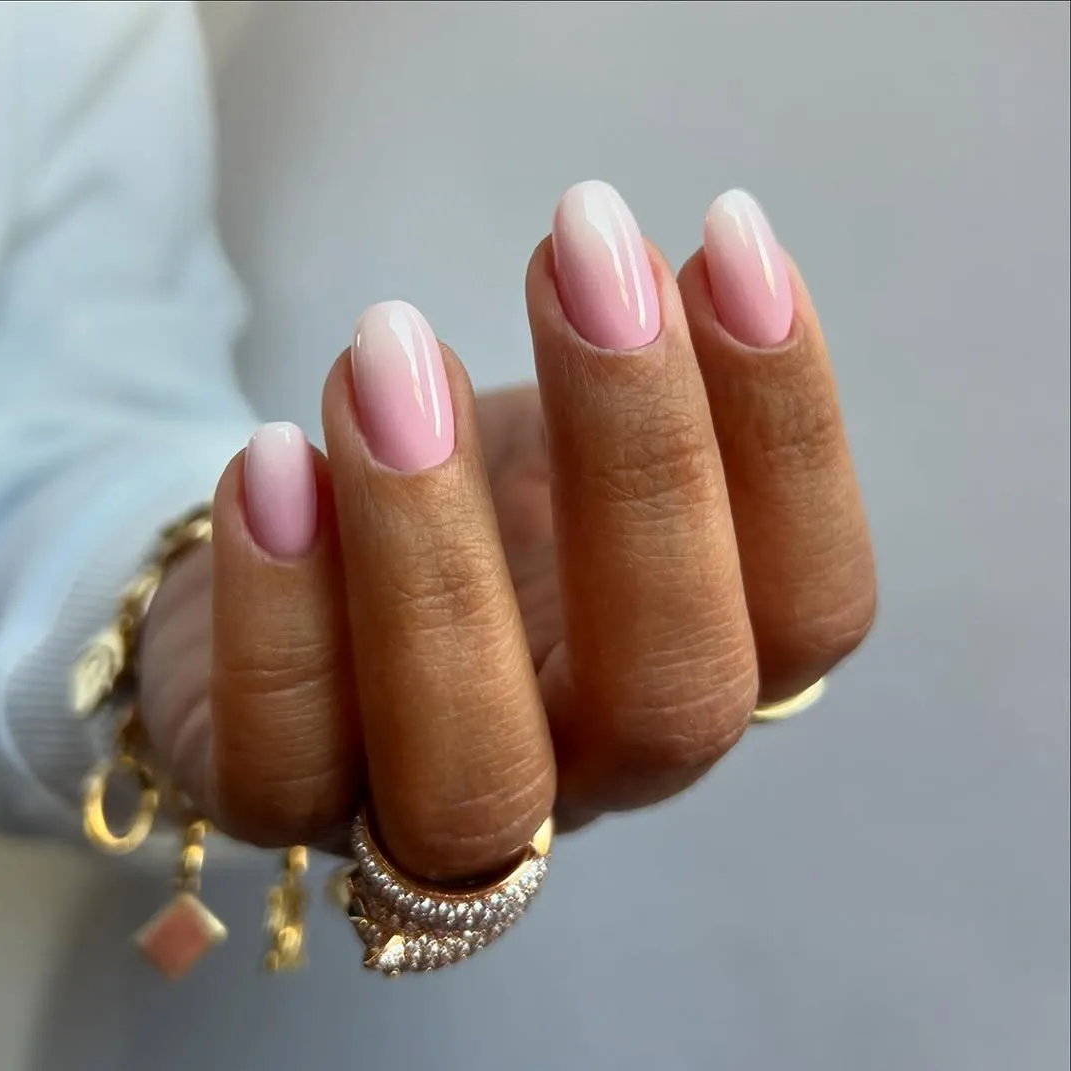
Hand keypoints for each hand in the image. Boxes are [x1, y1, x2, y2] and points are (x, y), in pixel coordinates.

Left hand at [139, 184, 875, 879]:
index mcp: (692, 674)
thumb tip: (630, 283)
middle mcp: (589, 768)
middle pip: (670, 701)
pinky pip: (282, 765)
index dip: (794, 433)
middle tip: (575, 256)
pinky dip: (277, 613)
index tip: (729, 243)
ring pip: (474, 768)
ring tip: (388, 349)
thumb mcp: (556, 448)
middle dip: (642, 465)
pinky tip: (272, 459)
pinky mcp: (292, 803)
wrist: (306, 566)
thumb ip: (614, 412)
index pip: (811, 611)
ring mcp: (437, 814)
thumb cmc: (467, 503)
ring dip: (436, 546)